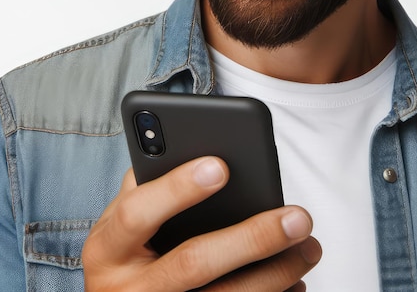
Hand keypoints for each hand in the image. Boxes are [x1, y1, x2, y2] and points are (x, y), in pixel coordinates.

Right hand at [82, 156, 320, 290]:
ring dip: (275, 274)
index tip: (221, 165)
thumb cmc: (127, 249)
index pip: (137, 214)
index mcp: (106, 247)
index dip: (175, 189)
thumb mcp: (122, 218)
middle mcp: (126, 289)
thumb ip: (146, 183)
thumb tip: (191, 141)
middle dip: (251, 238)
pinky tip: (296, 282)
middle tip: (299, 216)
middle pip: (192, 264)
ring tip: (310, 247)